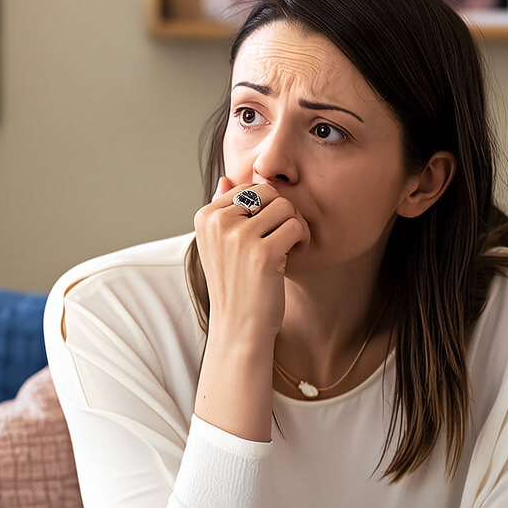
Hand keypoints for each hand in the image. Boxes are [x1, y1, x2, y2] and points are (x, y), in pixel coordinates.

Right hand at [192, 179, 308, 439]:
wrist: (240, 329)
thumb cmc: (237, 287)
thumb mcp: (222, 247)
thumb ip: (224, 211)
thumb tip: (227, 178)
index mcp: (206, 216)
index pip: (251, 187)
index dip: (268, 210)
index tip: (266, 236)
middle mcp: (217, 222)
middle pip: (270, 192)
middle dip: (284, 214)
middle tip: (284, 241)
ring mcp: (238, 237)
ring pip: (286, 207)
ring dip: (295, 228)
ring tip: (287, 251)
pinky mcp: (261, 253)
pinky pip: (296, 226)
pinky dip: (301, 241)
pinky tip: (292, 259)